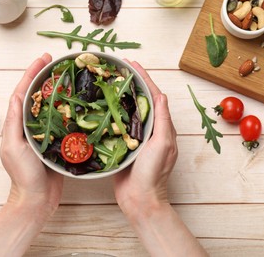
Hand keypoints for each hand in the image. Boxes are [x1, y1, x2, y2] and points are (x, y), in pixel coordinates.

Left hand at [0, 53, 63, 215]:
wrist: (37, 199)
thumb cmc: (23, 176)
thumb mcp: (14, 147)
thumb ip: (15, 123)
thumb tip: (18, 96)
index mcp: (18, 124)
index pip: (24, 93)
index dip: (32, 74)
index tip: (43, 59)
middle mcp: (30, 125)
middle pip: (38, 95)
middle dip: (45, 76)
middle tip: (57, 62)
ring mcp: (45, 133)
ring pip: (51, 106)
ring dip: (58, 89)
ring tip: (69, 75)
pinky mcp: (58, 142)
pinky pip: (63, 121)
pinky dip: (69, 109)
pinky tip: (78, 102)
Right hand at [114, 60, 177, 214]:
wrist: (139, 199)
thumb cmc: (153, 173)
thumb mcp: (163, 144)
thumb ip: (162, 120)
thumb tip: (161, 95)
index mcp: (161, 127)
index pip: (153, 96)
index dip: (144, 78)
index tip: (132, 64)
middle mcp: (149, 130)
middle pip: (140, 100)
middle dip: (130, 83)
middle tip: (117, 69)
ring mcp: (135, 138)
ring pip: (127, 111)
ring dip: (119, 96)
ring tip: (107, 82)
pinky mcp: (122, 146)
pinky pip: (117, 126)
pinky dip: (110, 114)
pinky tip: (100, 107)